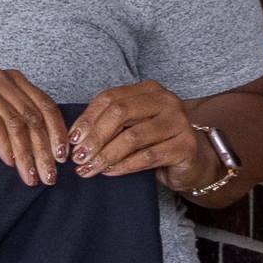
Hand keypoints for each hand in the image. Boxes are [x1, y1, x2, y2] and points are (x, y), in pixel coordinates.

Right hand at [0, 65, 70, 187]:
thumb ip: (20, 118)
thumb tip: (54, 148)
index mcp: (12, 78)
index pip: (46, 105)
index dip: (58, 133)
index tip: (63, 158)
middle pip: (33, 117)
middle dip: (44, 150)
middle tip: (49, 176)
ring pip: (16, 124)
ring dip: (26, 154)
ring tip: (30, 176)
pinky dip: (4, 147)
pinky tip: (9, 163)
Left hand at [65, 80, 238, 198]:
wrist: (191, 162)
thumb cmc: (155, 142)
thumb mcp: (131, 126)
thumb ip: (108, 124)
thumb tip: (74, 138)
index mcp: (148, 90)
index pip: (109, 98)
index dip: (87, 119)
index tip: (72, 140)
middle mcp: (166, 100)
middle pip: (120, 113)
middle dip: (94, 137)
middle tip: (78, 157)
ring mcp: (178, 122)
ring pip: (132, 137)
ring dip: (106, 155)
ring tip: (89, 168)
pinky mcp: (185, 145)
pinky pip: (147, 156)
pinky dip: (124, 166)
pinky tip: (109, 172)